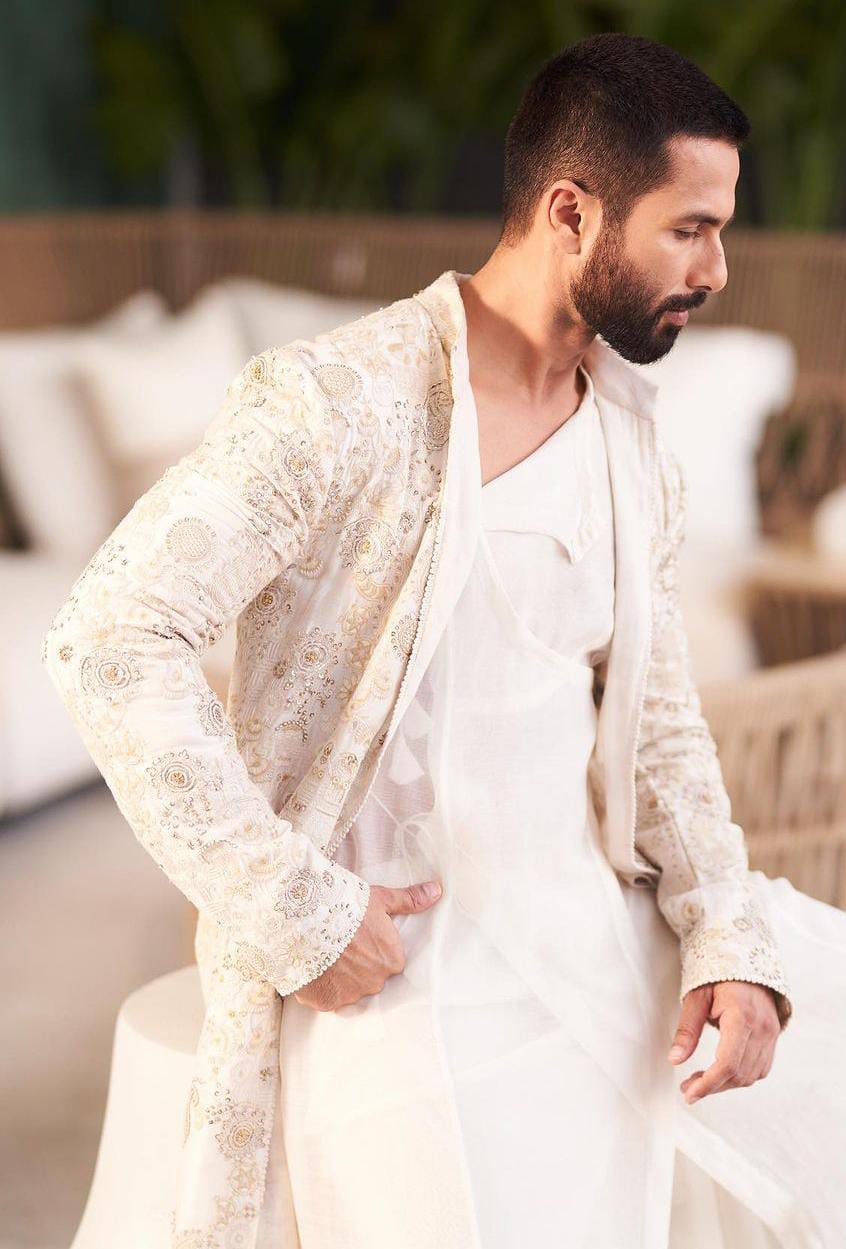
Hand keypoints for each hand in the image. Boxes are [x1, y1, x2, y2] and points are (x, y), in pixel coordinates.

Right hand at [292, 879, 442, 1010]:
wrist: (307, 918)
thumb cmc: (347, 905)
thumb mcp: (380, 899)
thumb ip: (409, 900)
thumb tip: (437, 891)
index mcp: (392, 960)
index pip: (388, 960)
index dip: (373, 948)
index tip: (360, 937)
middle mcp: (376, 982)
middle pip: (370, 977)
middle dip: (358, 965)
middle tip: (341, 944)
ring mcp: (350, 995)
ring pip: (348, 989)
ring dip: (340, 977)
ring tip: (325, 954)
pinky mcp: (327, 1002)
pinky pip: (327, 998)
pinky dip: (322, 987)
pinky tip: (314, 967)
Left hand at [667, 980, 780, 1104]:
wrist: (745, 956)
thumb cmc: (717, 974)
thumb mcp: (696, 996)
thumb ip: (687, 1029)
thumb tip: (674, 1060)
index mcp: (742, 1016)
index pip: (727, 1062)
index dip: (708, 1083)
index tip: (688, 1093)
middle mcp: (762, 1028)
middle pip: (739, 1073)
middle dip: (712, 1086)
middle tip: (687, 1088)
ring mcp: (772, 1033)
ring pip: (751, 1075)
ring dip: (726, 1083)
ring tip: (700, 1081)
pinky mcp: (773, 1036)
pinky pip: (760, 1068)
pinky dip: (740, 1075)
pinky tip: (721, 1071)